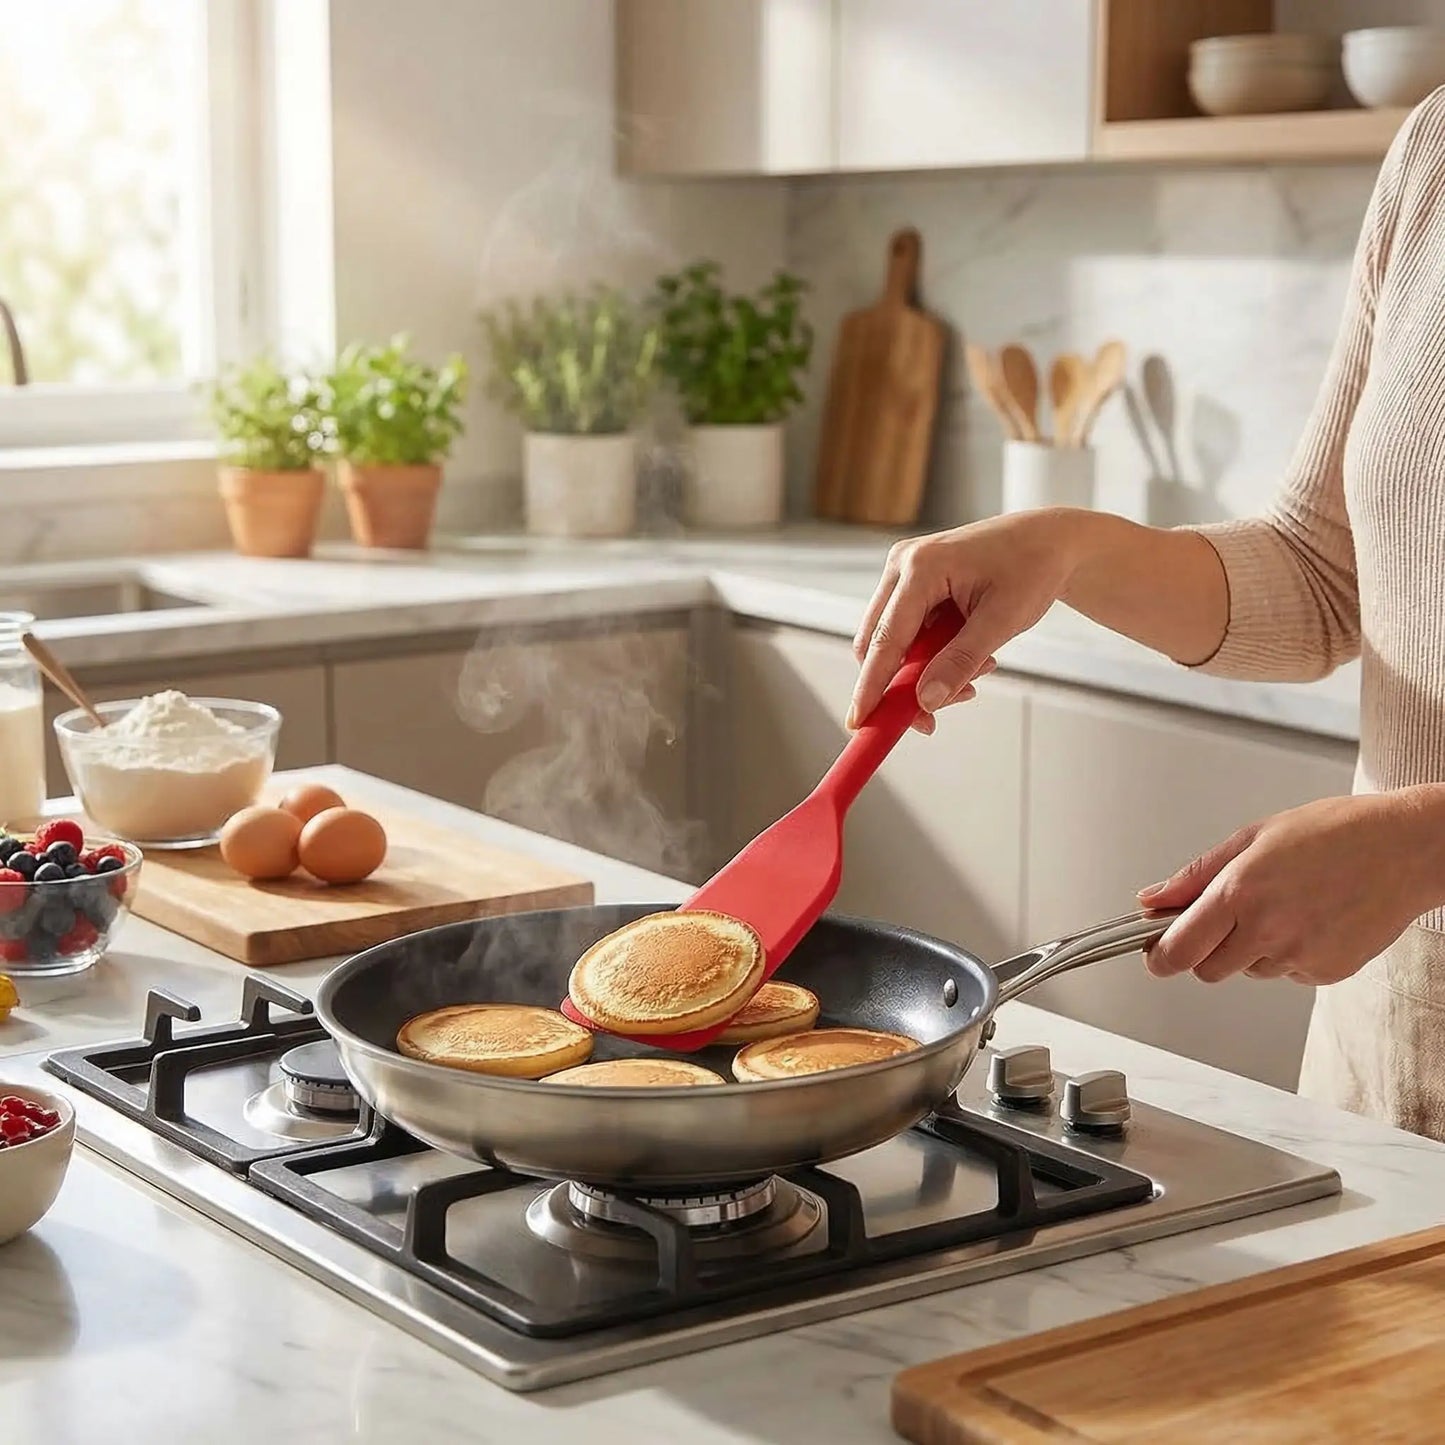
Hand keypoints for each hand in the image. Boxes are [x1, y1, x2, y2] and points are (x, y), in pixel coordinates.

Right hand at [849, 512, 1080, 731]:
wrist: (1049, 540)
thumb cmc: (1032, 567)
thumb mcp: (1002, 621)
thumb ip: (960, 662)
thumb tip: (926, 701)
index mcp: (921, 566)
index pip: (885, 639)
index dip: (871, 686)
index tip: (860, 722)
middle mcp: (902, 565)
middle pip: (878, 643)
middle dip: (904, 684)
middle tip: (934, 716)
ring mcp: (904, 573)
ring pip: (892, 642)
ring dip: (924, 671)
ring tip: (974, 673)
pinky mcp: (912, 584)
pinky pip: (907, 632)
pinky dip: (931, 656)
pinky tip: (967, 657)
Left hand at [1138, 790, 1444, 985]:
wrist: (1406, 849)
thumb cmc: (1336, 833)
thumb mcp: (1253, 838)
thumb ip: (1196, 875)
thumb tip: (1152, 899)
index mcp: (1241, 893)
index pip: (1180, 949)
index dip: (1159, 957)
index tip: (1155, 953)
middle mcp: (1268, 930)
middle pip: (1208, 970)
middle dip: (1205, 951)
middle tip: (1225, 920)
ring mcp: (1300, 956)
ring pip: (1249, 971)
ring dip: (1251, 949)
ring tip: (1285, 905)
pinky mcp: (1327, 972)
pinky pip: (1287, 973)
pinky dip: (1288, 954)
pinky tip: (1310, 919)